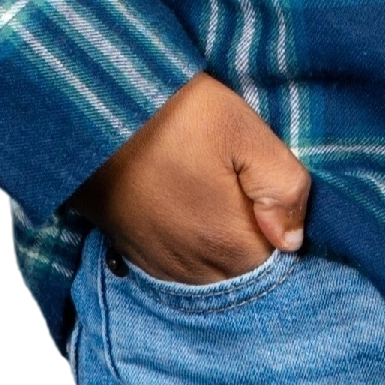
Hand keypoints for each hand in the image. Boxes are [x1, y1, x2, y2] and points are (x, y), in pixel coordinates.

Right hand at [67, 72, 313, 283]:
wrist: (91, 114)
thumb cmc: (172, 117)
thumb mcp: (243, 131)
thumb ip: (282, 186)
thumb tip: (293, 239)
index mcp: (230, 246)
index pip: (280, 258)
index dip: (283, 223)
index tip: (270, 188)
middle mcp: (196, 270)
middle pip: (245, 267)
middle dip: (253, 234)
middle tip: (242, 184)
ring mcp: (161, 265)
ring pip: (212, 269)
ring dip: (220, 240)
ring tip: (214, 191)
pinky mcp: (133, 252)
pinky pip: (177, 264)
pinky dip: (190, 242)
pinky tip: (188, 204)